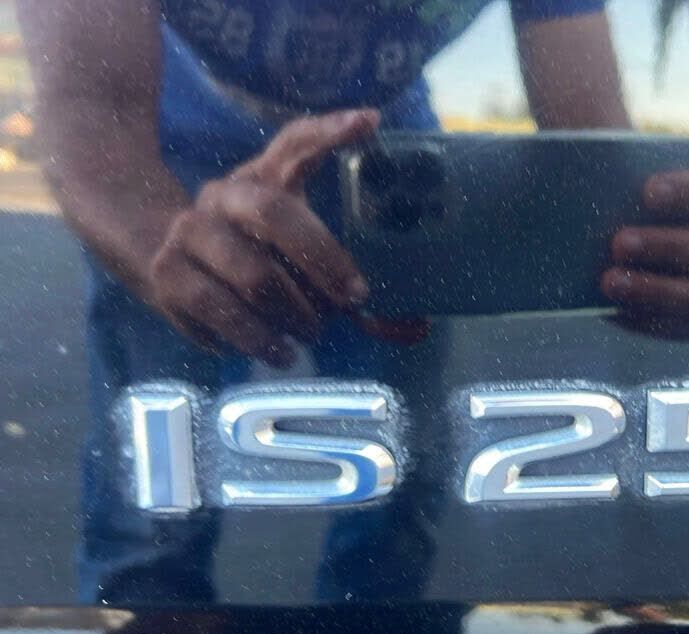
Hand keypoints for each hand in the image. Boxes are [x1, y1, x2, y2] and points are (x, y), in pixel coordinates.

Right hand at [145, 109, 411, 366]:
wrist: (165, 262)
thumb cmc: (258, 261)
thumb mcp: (301, 261)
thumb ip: (353, 289)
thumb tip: (418, 329)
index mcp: (264, 178)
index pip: (296, 142)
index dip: (330, 130)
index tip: (370, 122)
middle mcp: (224, 196)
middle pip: (275, 212)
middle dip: (322, 259)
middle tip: (354, 299)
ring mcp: (190, 233)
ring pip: (252, 275)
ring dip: (292, 314)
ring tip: (311, 335)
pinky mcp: (167, 275)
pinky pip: (219, 311)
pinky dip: (255, 339)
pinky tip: (274, 351)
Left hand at [601, 168, 688, 338]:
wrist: (667, 241)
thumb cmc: (656, 204)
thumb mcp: (655, 185)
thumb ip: (638, 182)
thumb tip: (600, 188)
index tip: (648, 190)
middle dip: (665, 247)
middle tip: (619, 242)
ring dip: (654, 290)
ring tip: (609, 282)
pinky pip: (685, 327)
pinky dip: (648, 318)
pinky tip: (615, 308)